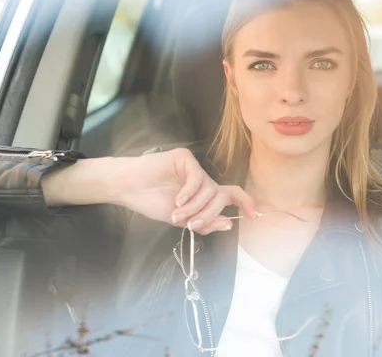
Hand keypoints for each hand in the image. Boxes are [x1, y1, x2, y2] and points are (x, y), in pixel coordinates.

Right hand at [43, 148, 256, 234]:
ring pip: (209, 189)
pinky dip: (189, 193)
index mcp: (203, 193)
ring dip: (194, 206)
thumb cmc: (151, 202)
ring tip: (177, 213)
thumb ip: (205, 222)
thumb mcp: (181, 220)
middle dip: (210, 213)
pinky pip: (198, 178)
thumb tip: (228, 224)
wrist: (129, 189)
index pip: (231, 194)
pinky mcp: (185, 158)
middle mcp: (202, 179)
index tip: (252, 216)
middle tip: (193, 224)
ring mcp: (194, 167)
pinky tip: (177, 200)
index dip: (245, 203)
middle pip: (220, 196)